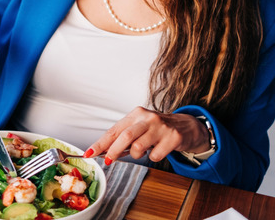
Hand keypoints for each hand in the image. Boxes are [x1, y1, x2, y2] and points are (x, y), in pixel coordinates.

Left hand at [85, 107, 210, 163]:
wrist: (185, 126)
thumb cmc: (157, 129)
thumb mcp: (139, 127)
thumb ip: (123, 138)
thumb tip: (104, 151)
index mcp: (136, 114)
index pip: (114, 130)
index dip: (101, 143)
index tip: (90, 153)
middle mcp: (148, 118)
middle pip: (125, 136)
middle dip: (113, 151)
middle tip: (109, 160)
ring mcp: (161, 127)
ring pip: (139, 147)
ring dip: (137, 154)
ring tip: (144, 150)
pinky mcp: (173, 137)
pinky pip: (155, 155)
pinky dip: (154, 157)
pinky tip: (159, 150)